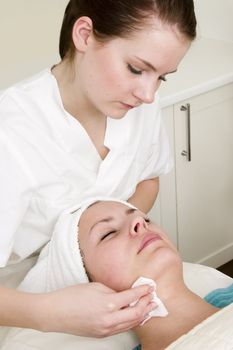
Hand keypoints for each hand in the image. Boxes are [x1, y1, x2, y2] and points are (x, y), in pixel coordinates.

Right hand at [39, 282, 155, 336]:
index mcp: (108, 303)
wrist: (55, 313)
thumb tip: (125, 294)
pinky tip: (134, 316)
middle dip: (147, 304)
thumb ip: (113, 291)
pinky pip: (121, 329)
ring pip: (131, 324)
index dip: (143, 291)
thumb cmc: (72, 296)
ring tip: (148, 307)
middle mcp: (109, 319)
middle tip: (153, 297)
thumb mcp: (95, 287)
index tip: (149, 286)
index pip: (132, 297)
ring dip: (142, 315)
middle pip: (136, 313)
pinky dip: (131, 322)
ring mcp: (106, 329)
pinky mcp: (101, 334)